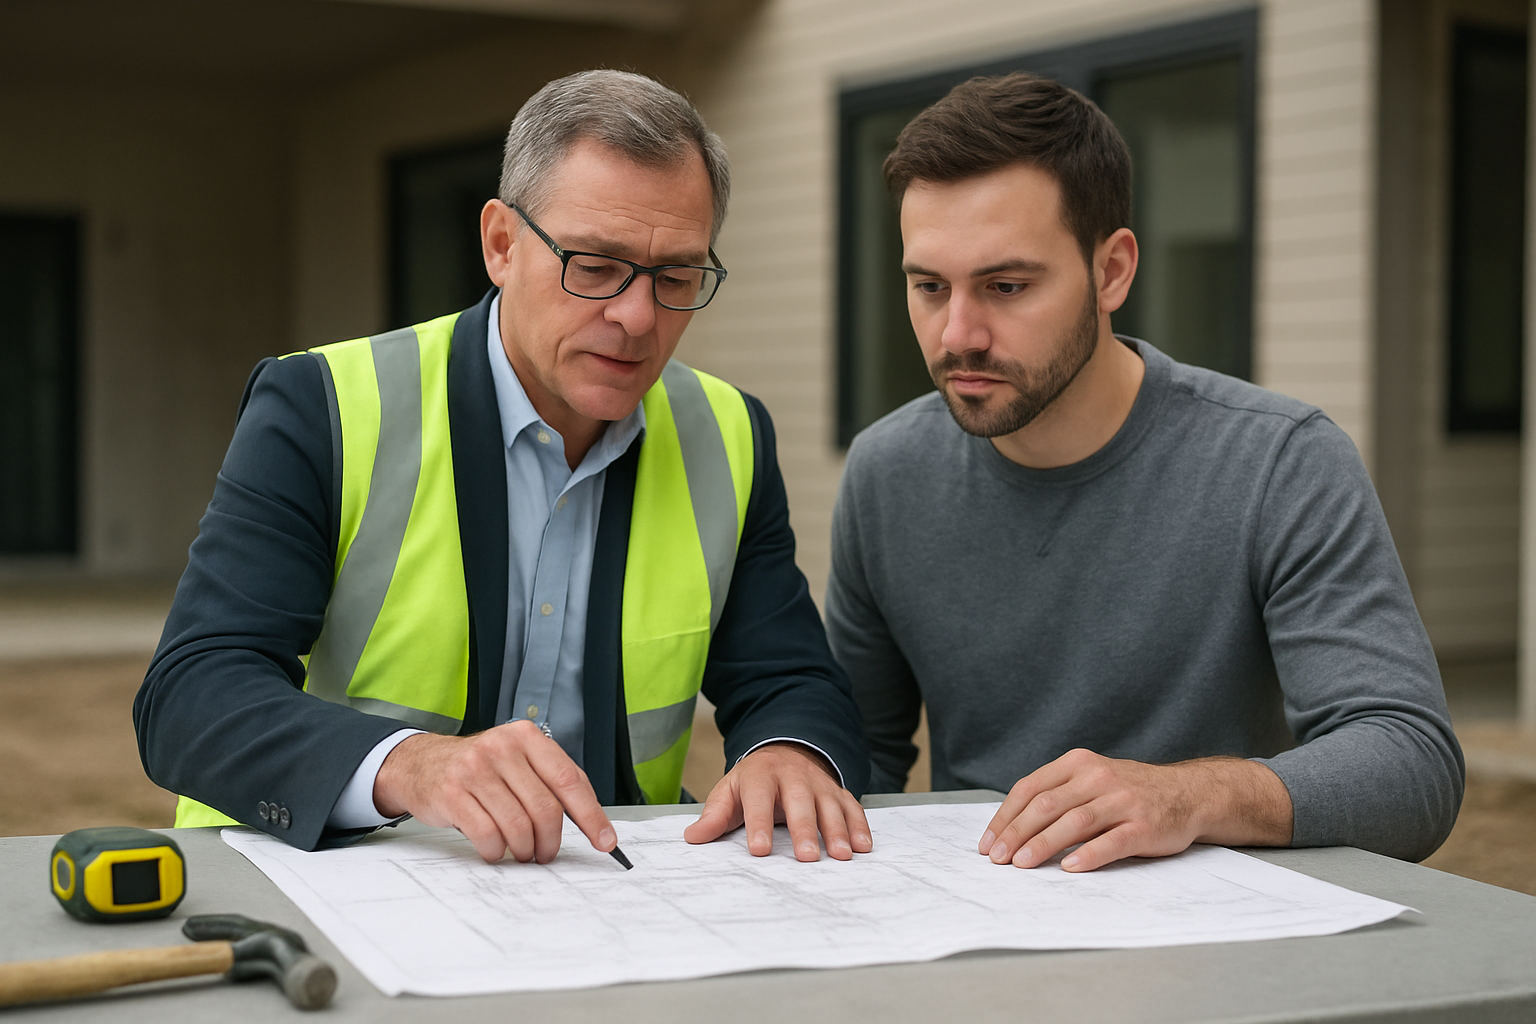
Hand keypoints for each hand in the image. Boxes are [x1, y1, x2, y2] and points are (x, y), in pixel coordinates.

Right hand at [373, 720, 617, 864]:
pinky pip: (488, 835)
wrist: (420, 763)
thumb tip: (593, 822)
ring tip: (521, 852)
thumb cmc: (480, 768)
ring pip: (518, 826)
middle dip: (551, 842)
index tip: (606, 842)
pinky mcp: (452, 793)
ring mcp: (475, 769)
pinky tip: (495, 849)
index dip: (591, 816)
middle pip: (545, 809)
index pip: (569, 780)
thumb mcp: (517, 760)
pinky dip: (497, 852)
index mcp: (527, 737)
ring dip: (525, 850)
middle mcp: (502, 747)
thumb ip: (551, 781)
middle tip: (546, 854)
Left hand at [683, 743, 873, 861]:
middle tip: (807, 858)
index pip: (759, 798)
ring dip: (838, 830)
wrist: (784, 753)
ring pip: (830, 804)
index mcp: (760, 773)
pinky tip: (863, 846)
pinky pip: (851, 806)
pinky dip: (860, 825)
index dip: (759, 824)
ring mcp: (818, 782)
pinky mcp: (836, 790)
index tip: (758, 850)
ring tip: (842, 855)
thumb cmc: (754, 781)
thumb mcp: (730, 790)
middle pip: (800, 801)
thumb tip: (693, 837)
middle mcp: (793, 775)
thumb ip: (715, 814)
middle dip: (805, 829)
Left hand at [979, 749, 1292, 871]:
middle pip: (1046, 806)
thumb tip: (1011, 826)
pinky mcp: (1144, 826)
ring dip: (1042, 845)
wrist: (1188, 793)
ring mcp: (1122, 801)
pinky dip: (1087, 855)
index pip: (1030, 788)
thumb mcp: (1091, 778)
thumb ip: (1057, 794)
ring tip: (1022, 864)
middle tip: (997, 858)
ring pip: (1073, 823)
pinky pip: (1111, 842)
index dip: (1005, 816)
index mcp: (1078, 763)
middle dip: (1016, 833)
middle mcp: (1098, 777)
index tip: (988, 842)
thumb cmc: (1129, 791)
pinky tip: (1069, 868)